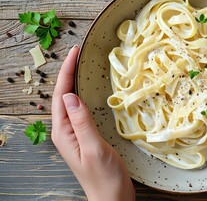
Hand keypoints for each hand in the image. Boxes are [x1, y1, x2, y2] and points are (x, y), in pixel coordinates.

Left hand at [51, 45, 134, 200]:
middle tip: (77, 53)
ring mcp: (76, 133)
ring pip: (72, 102)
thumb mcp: (93, 148)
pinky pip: (81, 110)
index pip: (61, 96)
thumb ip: (82, 122)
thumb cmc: (104, 177)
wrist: (112, 197)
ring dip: (75, 82)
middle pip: (63, 96)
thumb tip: (71, 96)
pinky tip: (89, 90)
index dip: (66, 72)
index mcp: (63, 133)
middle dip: (68, 73)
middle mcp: (66, 131)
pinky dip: (84, 94)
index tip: (74, 53)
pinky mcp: (86, 136)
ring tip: (81, 65)